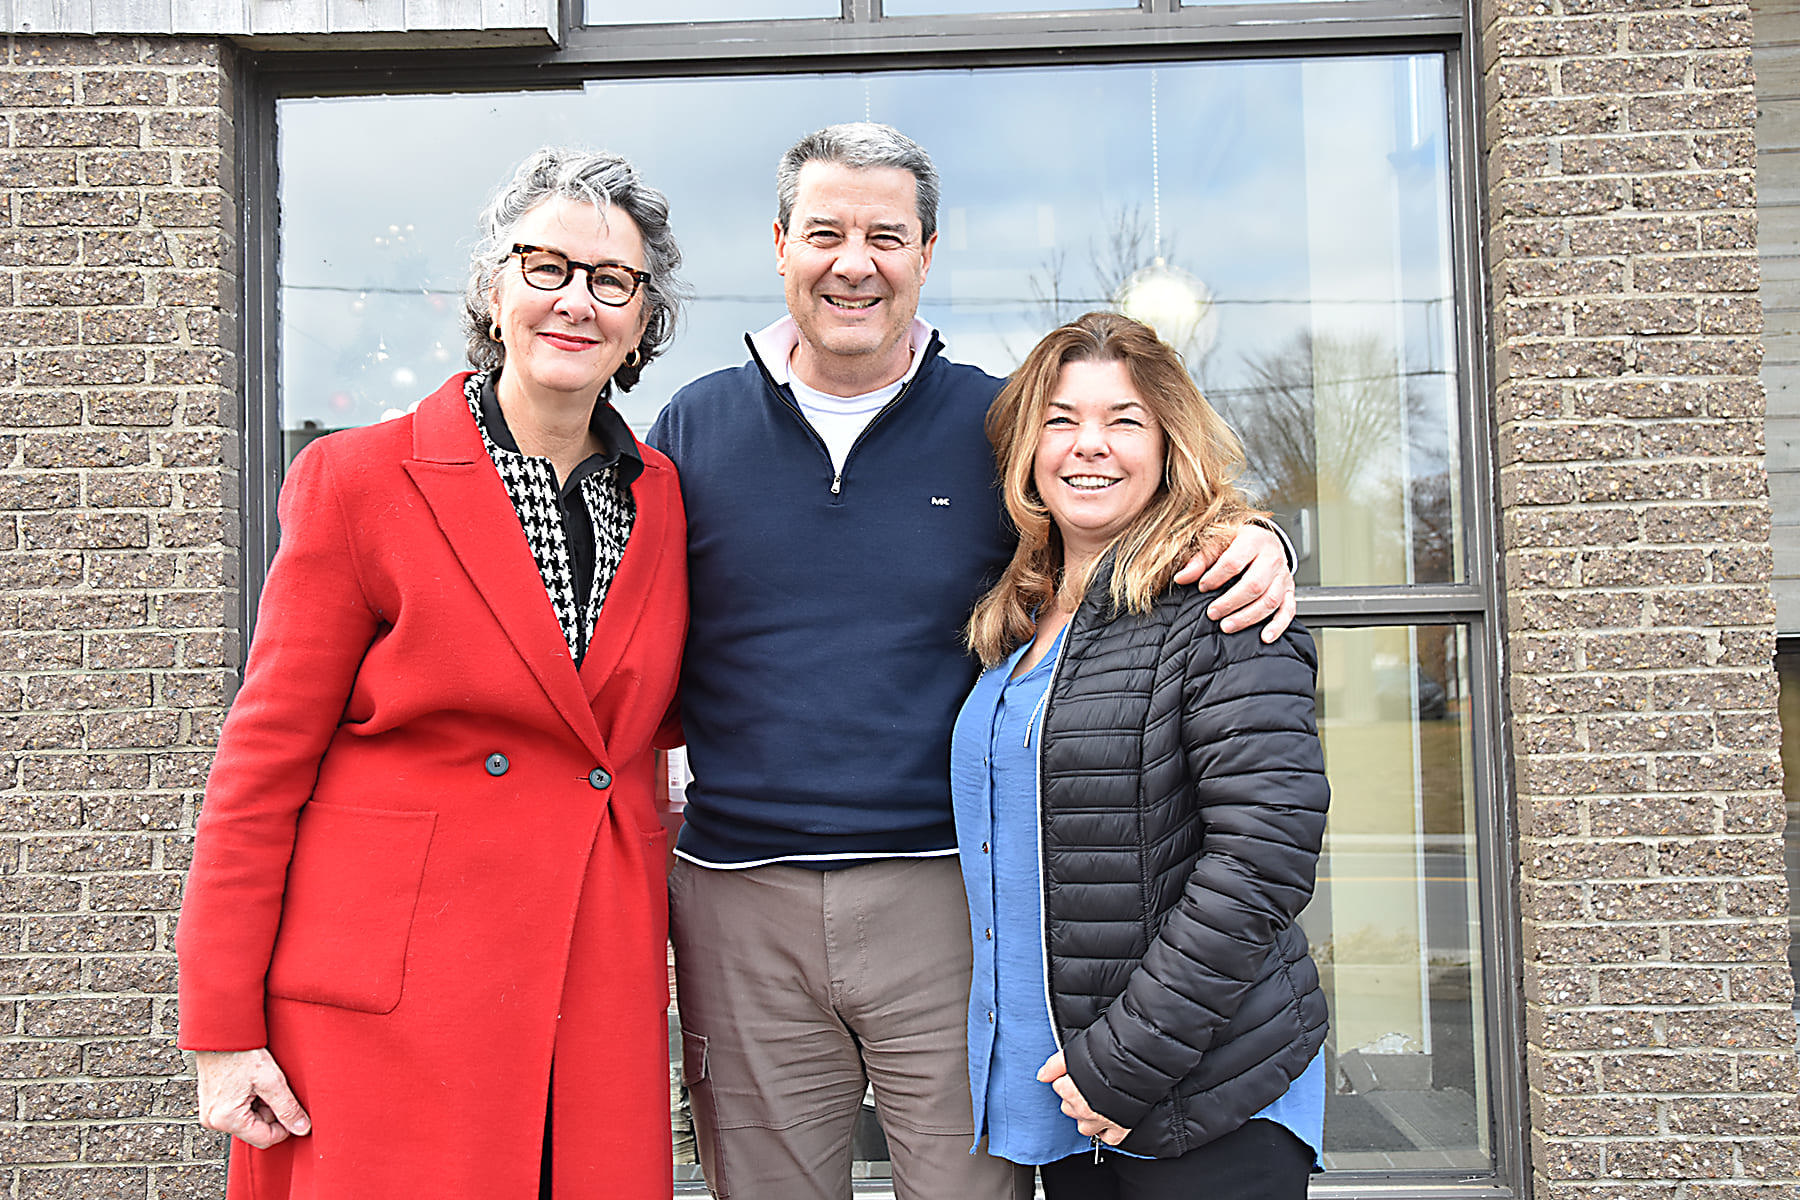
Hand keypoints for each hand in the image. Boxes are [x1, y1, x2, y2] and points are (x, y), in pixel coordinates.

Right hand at [195, 1048, 311, 1148]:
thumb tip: (302, 1129)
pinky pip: (238, 1111)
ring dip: (262, 1106)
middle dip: (272, 1113)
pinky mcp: (212, 1103)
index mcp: (226, 1119)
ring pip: (248, 1120)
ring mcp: (211, 1113)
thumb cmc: (242, 1052)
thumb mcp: (271, 1081)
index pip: (264, 1139)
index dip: (284, 1128)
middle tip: (276, 1090)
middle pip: (256, 1130)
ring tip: (263, 1083)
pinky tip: (253, 1083)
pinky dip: (251, 1101)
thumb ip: (288, 1108)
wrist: (220, 1032)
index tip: (295, 1112)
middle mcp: (214, 1121)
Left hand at [1038, 1051, 1131, 1145]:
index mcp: (1070, 1091)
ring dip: (1087, 1116)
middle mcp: (1084, 1109)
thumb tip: (1041, 1076)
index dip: (1066, 1078)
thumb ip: (1055, 1065)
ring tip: (1094, 1101)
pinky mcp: (1121, 1127)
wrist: (1139, 1059)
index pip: (1058, 1087)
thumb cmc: (1108, 1052)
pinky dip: (1107, 1132)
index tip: (1076, 1072)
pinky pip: (1109, 1138)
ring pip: (1084, 1127)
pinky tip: (1108, 1119)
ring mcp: (1102, 1120)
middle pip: (1069, 1108)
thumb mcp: (1074, 1052)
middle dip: (1075, 1097)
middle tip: (1086, 1084)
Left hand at [1172, 523, 1295, 642]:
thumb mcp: (1218, 542)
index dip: (1215, 577)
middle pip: (1254, 584)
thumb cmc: (1238, 542)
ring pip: (1270, 600)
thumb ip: (1200, 560)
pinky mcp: (1289, 591)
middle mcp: (1272, 558)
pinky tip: (1265, 637)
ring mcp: (1283, 576)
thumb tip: (1181, 578)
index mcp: (1253, 540)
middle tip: (1212, 613)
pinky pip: (1288, 610)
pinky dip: (1278, 626)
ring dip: (1248, 617)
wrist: (1264, 539)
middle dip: (1231, 602)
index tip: (1201, 587)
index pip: (1234, 562)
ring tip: (1227, 626)